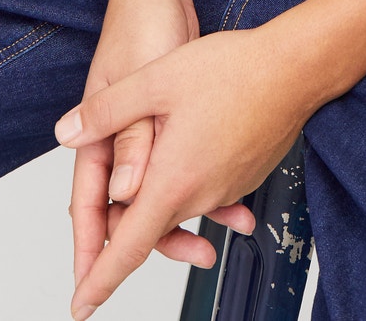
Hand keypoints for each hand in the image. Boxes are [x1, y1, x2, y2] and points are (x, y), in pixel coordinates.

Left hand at [54, 20, 311, 318]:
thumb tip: (67, 132)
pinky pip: (207, 191)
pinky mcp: (245, 176)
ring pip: (180, 205)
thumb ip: (107, 111)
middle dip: (127, 232)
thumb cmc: (235, 70)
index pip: (127, 248)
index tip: (81, 306)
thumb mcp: (157, 79)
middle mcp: (201, 194)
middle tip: (104, 237)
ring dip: (162, 199)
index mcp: (172, 181)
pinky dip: (189, 183)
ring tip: (153, 163)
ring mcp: (227, 187)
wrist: (297, 68)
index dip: (98, 279)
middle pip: (152, 229)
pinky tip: (189, 150)